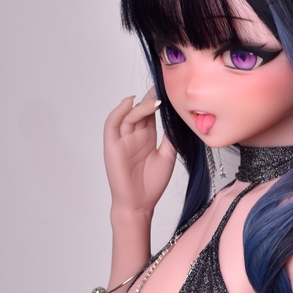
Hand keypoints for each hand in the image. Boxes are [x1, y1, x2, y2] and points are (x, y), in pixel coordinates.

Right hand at [103, 91, 176, 216]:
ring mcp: (122, 139)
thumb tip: (180, 119)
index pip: (152, 112)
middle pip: (141, 110)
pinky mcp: (112, 145)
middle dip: (151, 97)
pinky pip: (112, 123)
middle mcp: (134, 135)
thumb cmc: (151, 184)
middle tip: (164, 87)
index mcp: (147, 136)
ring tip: (156, 101)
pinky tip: (130, 103)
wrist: (139, 204)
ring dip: (141, 106)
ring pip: (128, 114)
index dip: (159, 100)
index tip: (171, 88)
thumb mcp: (168, 156)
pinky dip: (119, 111)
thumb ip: (171, 138)